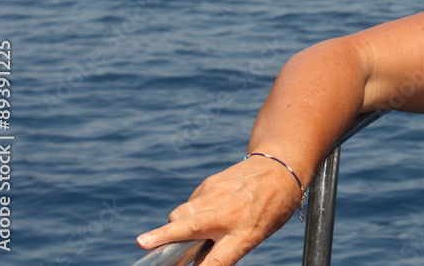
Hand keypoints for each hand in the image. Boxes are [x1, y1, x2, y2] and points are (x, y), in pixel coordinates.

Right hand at [136, 156, 303, 265]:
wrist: (281, 167)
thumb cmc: (270, 209)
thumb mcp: (254, 235)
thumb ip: (224, 250)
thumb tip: (193, 263)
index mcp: (246, 233)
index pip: (219, 259)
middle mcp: (229, 213)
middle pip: (191, 226)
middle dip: (164, 236)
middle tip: (142, 243)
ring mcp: (217, 195)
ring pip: (182, 213)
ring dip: (172, 227)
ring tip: (165, 236)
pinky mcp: (209, 183)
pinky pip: (191, 204)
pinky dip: (190, 213)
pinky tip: (203, 213)